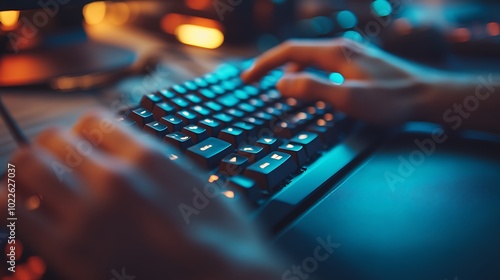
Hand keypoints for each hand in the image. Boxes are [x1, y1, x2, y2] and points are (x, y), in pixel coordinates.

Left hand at [1, 112, 281, 279]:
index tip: (86, 146)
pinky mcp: (71, 251)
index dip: (85, 132)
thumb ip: (160, 163)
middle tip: (56, 161)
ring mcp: (89, 214)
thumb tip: (135, 155)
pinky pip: (19, 213)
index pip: (93, 121)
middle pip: (54, 138)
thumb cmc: (224, 240)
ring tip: (38, 182)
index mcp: (148, 158)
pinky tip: (33, 211)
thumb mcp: (200, 183)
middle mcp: (114, 178)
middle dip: (51, 146)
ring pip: (29, 166)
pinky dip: (18, 205)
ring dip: (30, 170)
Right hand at [242, 38, 432, 125]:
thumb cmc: (391, 100)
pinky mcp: (357, 63)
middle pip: (295, 53)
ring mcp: (349, 54)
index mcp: (334, 53)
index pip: (288, 52)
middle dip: (271, 66)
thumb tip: (281, 84)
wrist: (426, 96)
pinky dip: (307, 75)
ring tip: (277, 89)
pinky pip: (322, 65)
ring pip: (309, 59)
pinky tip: (309, 88)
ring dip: (289, 72)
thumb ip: (313, 89)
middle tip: (253, 81)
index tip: (246, 78)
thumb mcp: (348, 99)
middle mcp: (340, 48)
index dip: (263, 64)